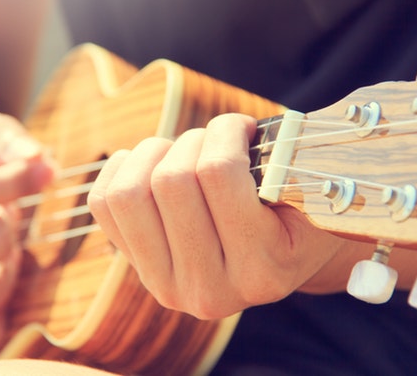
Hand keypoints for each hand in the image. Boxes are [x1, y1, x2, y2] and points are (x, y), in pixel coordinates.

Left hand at [88, 113, 345, 318]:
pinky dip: (122, 167)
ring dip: (154, 154)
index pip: (218, 174)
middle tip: (215, 139)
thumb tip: (234, 127)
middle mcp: (210, 290)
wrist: (277, 258)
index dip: (226, 130)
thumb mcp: (313, 193)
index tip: (242, 126)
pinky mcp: (137, 269)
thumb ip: (285, 162)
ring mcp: (167, 284)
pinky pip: (103, 203)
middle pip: (171, 181)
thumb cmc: (296, 214)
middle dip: (193, 140)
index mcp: (262, 271)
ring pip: (128, 194)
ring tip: (182, 151)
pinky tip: (151, 162)